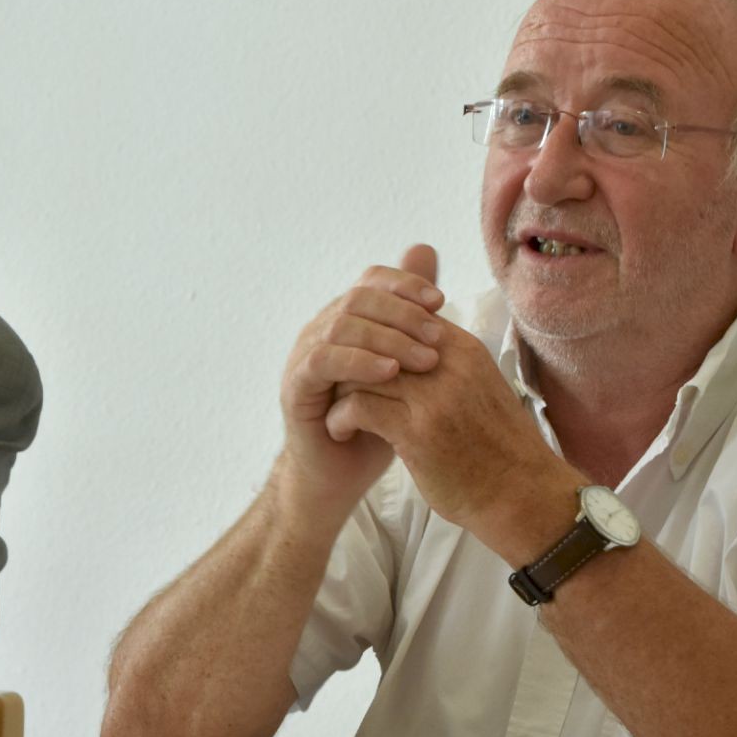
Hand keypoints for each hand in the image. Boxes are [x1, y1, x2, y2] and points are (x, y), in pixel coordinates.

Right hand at [276, 245, 445, 517]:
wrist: (341, 474)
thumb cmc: (378, 420)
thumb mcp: (407, 372)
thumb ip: (416, 325)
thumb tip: (432, 262)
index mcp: (347, 320)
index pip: (371, 280)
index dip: (404, 283)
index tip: (440, 301)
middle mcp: (322, 330)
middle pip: (358, 297)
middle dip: (403, 313)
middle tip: (439, 335)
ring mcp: (305, 356)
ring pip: (342, 326)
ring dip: (387, 339)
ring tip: (425, 360)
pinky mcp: (296, 387)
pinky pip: (323, 361)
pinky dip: (359, 362)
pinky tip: (390, 373)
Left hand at [326, 315, 580, 555]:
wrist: (521, 495)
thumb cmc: (496, 446)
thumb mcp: (478, 388)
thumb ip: (445, 363)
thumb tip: (407, 344)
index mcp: (464, 350)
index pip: (402, 317)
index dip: (370, 337)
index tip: (354, 359)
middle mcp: (449, 366)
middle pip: (378, 339)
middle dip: (351, 360)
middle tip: (334, 380)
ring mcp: (434, 398)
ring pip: (363, 371)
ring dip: (340, 389)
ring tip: (336, 406)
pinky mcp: (417, 432)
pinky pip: (359, 406)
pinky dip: (340, 417)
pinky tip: (340, 430)